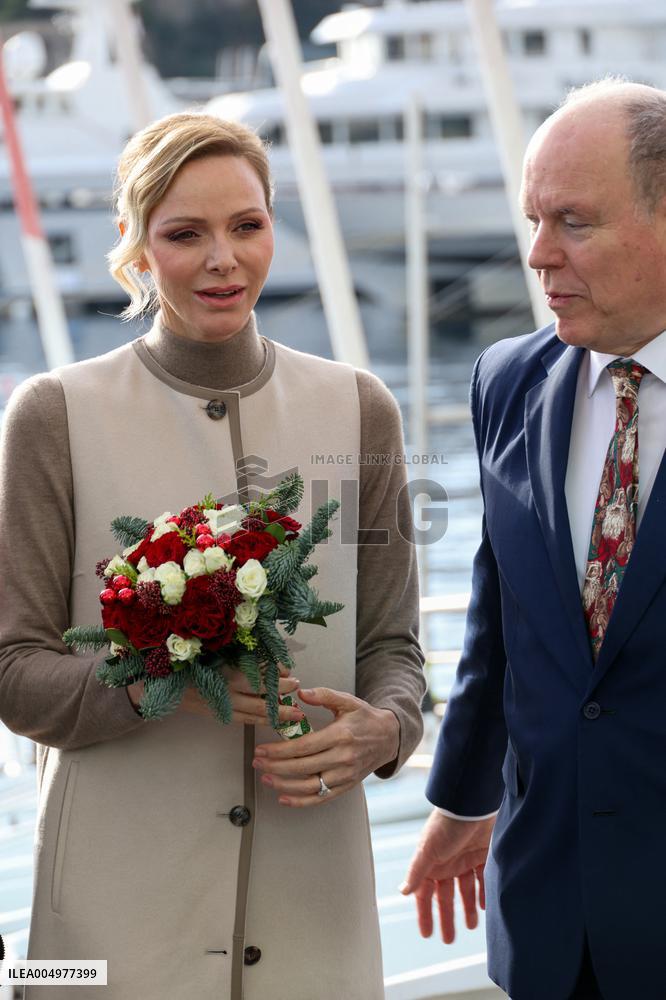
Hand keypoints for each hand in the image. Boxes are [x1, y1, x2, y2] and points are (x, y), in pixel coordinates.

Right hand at [126, 665, 304, 726]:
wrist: (159, 687)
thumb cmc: (184, 663)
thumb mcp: (210, 651)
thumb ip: (234, 651)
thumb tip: (261, 649)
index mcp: (224, 671)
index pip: (257, 672)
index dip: (275, 670)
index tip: (288, 667)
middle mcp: (225, 690)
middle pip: (261, 693)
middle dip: (282, 692)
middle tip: (298, 686)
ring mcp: (222, 705)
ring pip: (255, 712)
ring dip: (277, 713)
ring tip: (295, 713)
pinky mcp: (218, 715)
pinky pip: (243, 721)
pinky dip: (260, 721)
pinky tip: (273, 722)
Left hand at [252, 686, 399, 806]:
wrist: (388, 737)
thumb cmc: (365, 718)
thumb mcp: (347, 701)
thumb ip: (324, 695)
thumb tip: (301, 693)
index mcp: (341, 736)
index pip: (304, 747)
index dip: (279, 750)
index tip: (262, 750)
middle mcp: (343, 758)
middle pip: (303, 767)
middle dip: (276, 766)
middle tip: (257, 762)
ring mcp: (345, 775)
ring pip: (310, 787)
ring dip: (284, 785)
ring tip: (266, 778)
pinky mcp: (346, 786)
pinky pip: (321, 798)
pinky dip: (301, 801)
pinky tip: (284, 797)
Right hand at [400, 810, 494, 941]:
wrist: (472, 805)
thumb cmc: (446, 824)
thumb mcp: (428, 850)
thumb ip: (416, 871)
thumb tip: (403, 892)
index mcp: (431, 864)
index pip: (425, 895)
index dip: (425, 913)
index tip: (426, 934)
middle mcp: (447, 864)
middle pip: (446, 897)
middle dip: (447, 918)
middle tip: (448, 940)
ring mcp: (465, 860)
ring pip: (465, 890)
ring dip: (467, 908)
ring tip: (471, 925)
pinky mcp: (482, 855)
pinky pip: (482, 880)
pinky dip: (484, 894)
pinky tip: (486, 906)